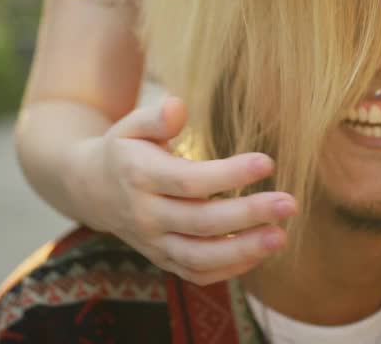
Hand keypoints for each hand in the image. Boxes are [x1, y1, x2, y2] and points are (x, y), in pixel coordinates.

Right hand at [69, 96, 296, 284]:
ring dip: (243, 250)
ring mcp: (153, 243)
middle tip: (290, 203)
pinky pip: (197, 273)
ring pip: (199, 256)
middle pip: (201, 221)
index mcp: (139, 176)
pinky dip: (229, 268)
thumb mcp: (131, 125)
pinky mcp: (163, 260)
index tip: (267, 163)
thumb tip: (178, 107)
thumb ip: (156, 116)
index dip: (229, 175)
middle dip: (248, 215)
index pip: (189, 181)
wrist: (90, 190)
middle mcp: (146, 215)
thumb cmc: (124, 149)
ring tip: (281, 237)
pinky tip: (260, 251)